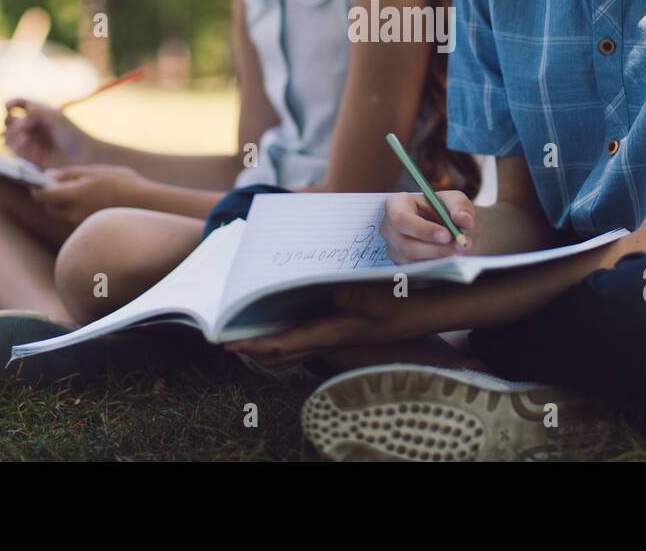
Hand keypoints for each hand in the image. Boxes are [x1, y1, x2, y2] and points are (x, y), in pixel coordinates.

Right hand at [2, 98, 92, 168]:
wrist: (80, 155)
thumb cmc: (71, 133)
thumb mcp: (54, 116)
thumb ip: (34, 112)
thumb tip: (15, 118)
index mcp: (37, 113)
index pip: (18, 104)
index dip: (10, 104)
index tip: (8, 106)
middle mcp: (30, 127)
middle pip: (9, 120)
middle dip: (9, 121)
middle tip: (20, 125)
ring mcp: (28, 141)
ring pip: (8, 136)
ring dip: (12, 135)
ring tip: (24, 137)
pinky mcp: (28, 156)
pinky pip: (14, 151)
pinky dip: (18, 146)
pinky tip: (26, 144)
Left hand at [29, 164, 148, 224]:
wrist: (148, 205)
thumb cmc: (123, 183)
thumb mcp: (96, 171)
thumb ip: (69, 174)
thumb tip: (48, 175)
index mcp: (72, 196)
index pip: (41, 196)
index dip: (35, 187)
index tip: (37, 180)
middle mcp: (73, 214)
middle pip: (50, 206)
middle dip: (51, 195)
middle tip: (61, 182)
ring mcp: (82, 224)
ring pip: (63, 213)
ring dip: (65, 203)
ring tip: (80, 190)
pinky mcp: (91, 229)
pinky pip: (76, 219)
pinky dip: (77, 210)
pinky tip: (92, 200)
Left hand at [223, 282, 451, 368]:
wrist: (420, 315)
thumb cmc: (399, 306)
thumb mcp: (380, 298)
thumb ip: (356, 296)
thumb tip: (333, 293)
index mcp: (329, 333)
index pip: (282, 345)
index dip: (253, 346)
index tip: (227, 343)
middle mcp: (326, 338)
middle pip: (279, 353)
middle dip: (251, 349)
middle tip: (225, 340)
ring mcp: (331, 335)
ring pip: (289, 348)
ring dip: (266, 345)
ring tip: (245, 334)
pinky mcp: (338, 328)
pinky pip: (302, 337)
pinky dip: (283, 336)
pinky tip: (280, 321)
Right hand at [381, 190, 475, 263]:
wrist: (444, 225)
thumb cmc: (444, 209)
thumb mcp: (454, 199)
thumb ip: (460, 205)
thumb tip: (464, 220)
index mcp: (396, 204)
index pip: (401, 219)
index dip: (422, 229)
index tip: (446, 235)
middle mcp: (389, 227)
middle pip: (406, 245)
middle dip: (435, 249)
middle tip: (460, 246)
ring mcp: (393, 248)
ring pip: (413, 260)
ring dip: (439, 258)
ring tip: (460, 249)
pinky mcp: (401, 263)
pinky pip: (417, 270)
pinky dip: (436, 266)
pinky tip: (451, 258)